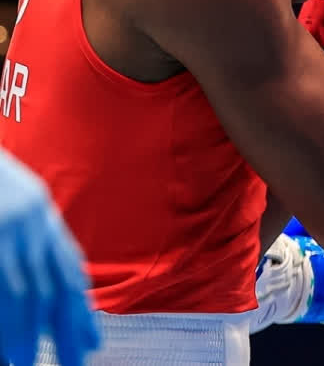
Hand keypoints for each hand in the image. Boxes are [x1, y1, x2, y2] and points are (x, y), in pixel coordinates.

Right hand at [0, 148, 99, 365]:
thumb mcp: (20, 198)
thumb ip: (35, 230)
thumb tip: (58, 275)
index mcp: (41, 212)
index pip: (68, 267)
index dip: (79, 306)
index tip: (90, 339)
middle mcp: (31, 221)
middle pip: (53, 285)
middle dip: (65, 327)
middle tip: (76, 361)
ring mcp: (8, 229)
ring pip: (24, 291)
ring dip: (24, 332)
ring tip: (25, 364)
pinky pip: (0, 284)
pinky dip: (2, 317)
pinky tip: (5, 343)